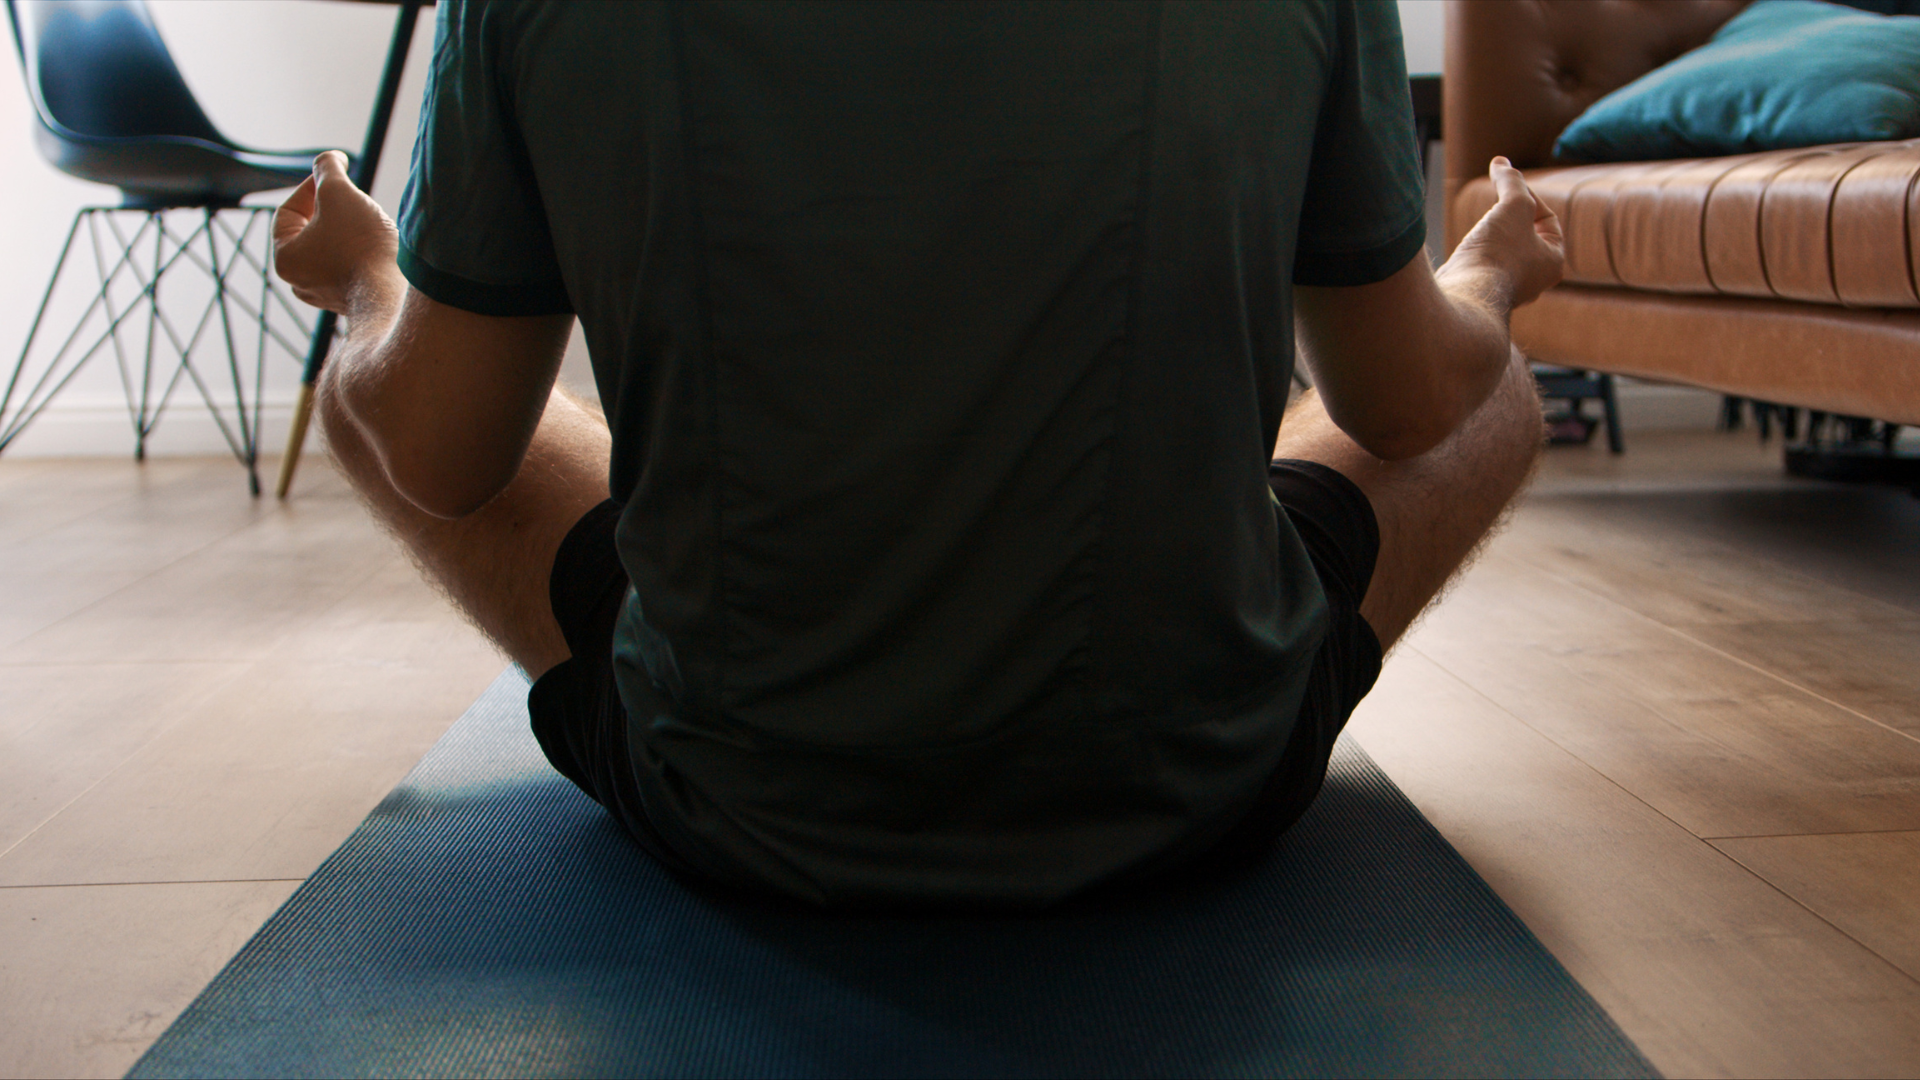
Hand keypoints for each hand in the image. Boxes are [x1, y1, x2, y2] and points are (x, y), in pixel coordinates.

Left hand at [273, 150, 399, 313]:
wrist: (394, 294)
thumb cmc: (362, 245)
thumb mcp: (339, 193)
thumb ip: (328, 170)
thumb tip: (329, 159)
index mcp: (285, 257)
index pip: (289, 210)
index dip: (311, 186)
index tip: (336, 176)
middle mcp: (299, 280)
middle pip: (310, 231)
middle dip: (331, 210)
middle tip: (353, 199)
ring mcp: (325, 294)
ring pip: (330, 249)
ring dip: (346, 231)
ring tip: (368, 223)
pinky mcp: (351, 300)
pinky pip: (348, 267)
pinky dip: (359, 252)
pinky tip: (377, 246)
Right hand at [1442, 156, 1564, 312]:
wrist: (1466, 294)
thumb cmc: (1498, 253)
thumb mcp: (1513, 205)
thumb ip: (1511, 181)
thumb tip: (1501, 162)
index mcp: (1553, 262)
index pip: (1547, 218)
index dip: (1527, 195)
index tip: (1504, 184)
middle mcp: (1534, 281)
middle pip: (1525, 235)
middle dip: (1508, 216)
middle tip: (1493, 205)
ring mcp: (1507, 290)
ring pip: (1503, 252)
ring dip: (1491, 236)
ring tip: (1478, 230)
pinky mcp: (1482, 294)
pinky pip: (1483, 267)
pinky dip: (1475, 254)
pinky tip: (1464, 252)